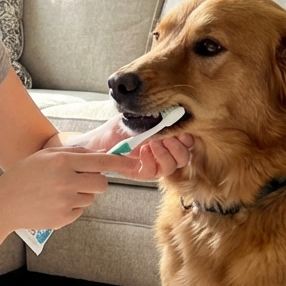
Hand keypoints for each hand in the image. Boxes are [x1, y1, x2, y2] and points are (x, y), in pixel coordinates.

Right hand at [0, 146, 140, 231]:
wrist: (4, 204)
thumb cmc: (23, 176)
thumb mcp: (45, 156)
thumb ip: (72, 154)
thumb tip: (98, 155)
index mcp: (62, 163)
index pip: (101, 162)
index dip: (121, 163)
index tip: (135, 164)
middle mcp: (67, 182)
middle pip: (101, 183)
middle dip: (95, 181)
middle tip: (78, 179)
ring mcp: (66, 202)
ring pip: (91, 197)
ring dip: (81, 194)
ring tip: (58, 191)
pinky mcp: (64, 218)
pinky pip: (80, 210)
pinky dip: (71, 206)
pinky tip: (53, 203)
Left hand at [68, 114, 193, 180]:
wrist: (98, 139)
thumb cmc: (119, 127)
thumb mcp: (140, 116)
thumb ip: (158, 116)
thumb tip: (173, 111)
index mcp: (167, 139)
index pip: (188, 141)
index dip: (187, 136)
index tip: (179, 128)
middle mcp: (163, 153)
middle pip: (184, 157)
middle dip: (178, 146)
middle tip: (166, 137)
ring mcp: (153, 164)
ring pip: (173, 166)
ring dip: (165, 153)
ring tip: (152, 142)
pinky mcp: (141, 173)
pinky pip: (153, 172)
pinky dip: (150, 160)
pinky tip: (142, 150)